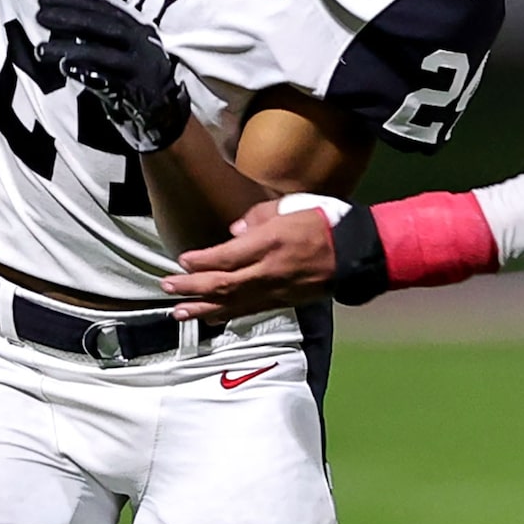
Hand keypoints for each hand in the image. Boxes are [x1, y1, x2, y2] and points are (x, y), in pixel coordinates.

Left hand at [34, 0, 191, 151]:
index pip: (104, 9)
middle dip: (70, 18)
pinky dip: (86, 74)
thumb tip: (57, 21)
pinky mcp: (139, 93)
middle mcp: (142, 44)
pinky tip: (65, 68)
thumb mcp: (121, 52)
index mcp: (138, 29)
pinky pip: (109, 82)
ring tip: (41, 50)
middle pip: (105, 26)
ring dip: (70, 49)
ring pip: (103, 53)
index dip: (73, 1)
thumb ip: (97, 38)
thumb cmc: (134, 80)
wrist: (165, 117)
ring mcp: (142, 69)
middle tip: (40, 16)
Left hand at [161, 201, 338, 319]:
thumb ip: (259, 216)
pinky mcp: (283, 301)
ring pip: (232, 303)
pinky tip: (209, 318)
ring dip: (202, 308)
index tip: (181, 260)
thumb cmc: (325, 223)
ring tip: (178, 312)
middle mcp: (269, 270)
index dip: (200, 261)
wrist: (355, 253)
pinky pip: (249, 310)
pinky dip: (226, 314)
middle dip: (191, 286)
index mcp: (270, 243)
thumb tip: (234, 231)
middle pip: (222, 284)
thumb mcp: (291, 205)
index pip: (226, 256)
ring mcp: (276, 289)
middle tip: (168, 287)